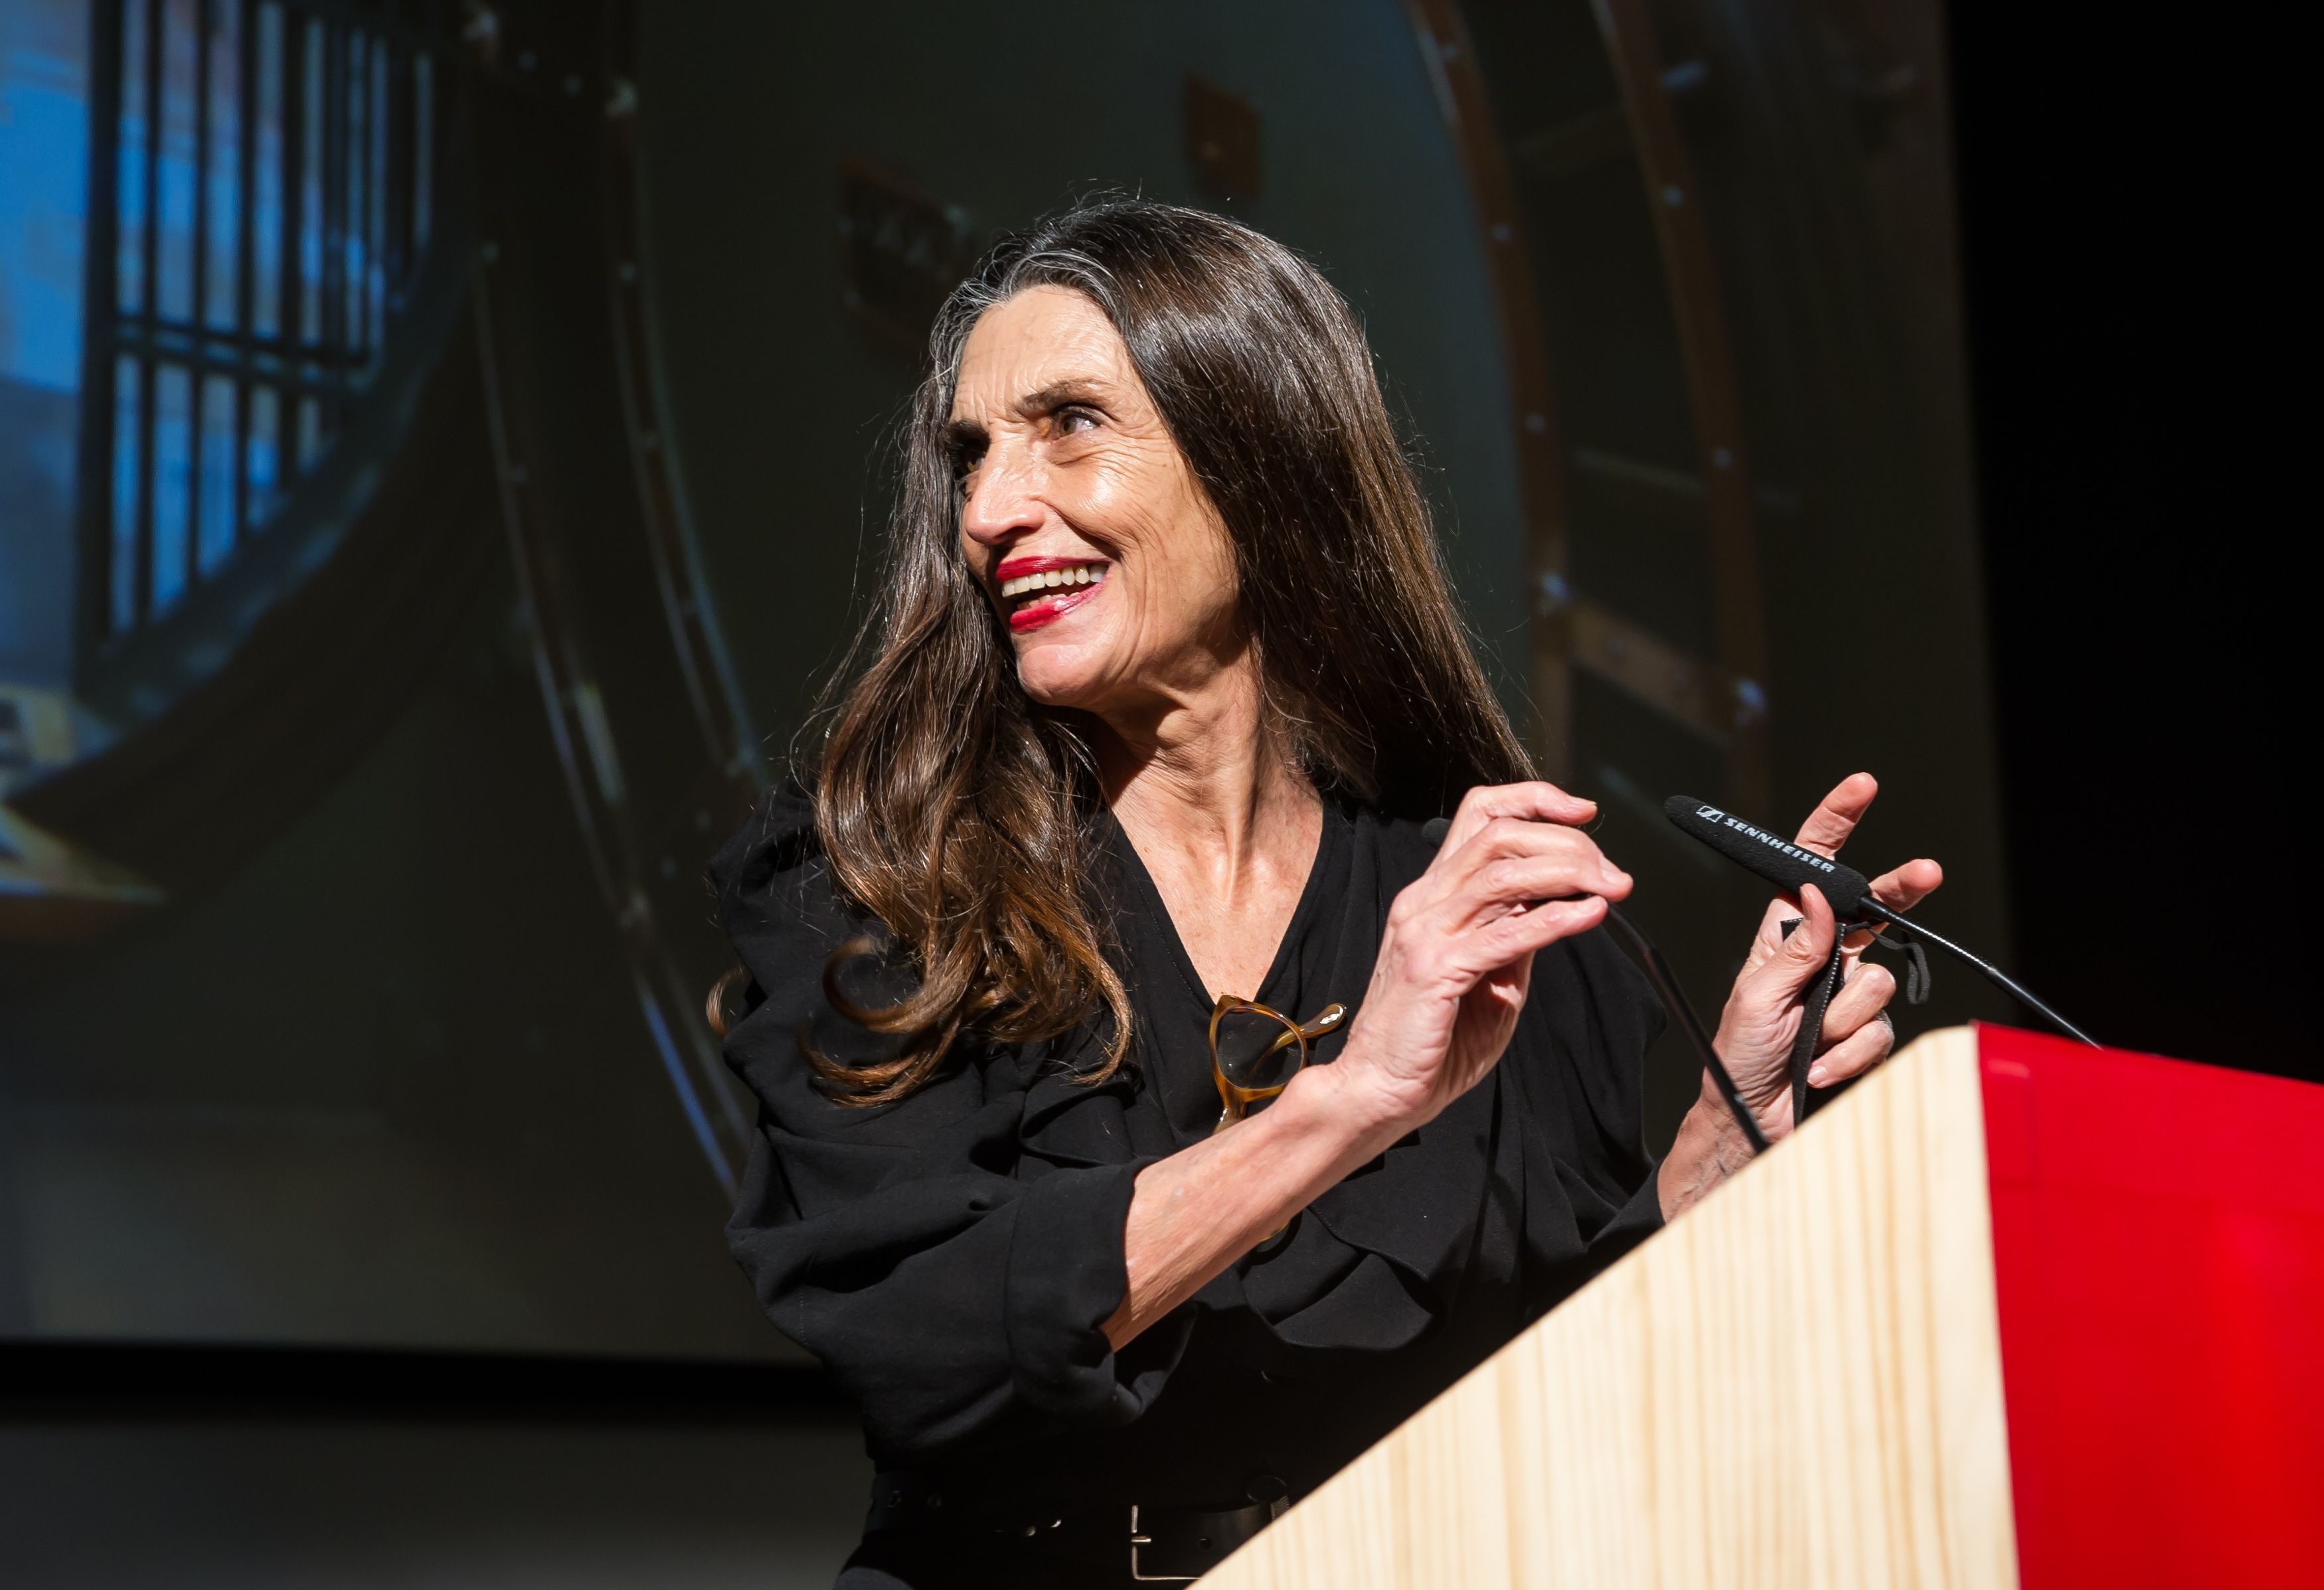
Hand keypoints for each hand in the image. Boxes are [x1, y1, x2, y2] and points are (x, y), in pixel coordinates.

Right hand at [1329, 782, 1631, 1135]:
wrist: (1378, 1089)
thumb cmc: (1430, 1042)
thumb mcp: (1487, 976)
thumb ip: (1514, 937)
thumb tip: (1558, 906)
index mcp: (1432, 895)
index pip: (1479, 816)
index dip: (1533, 801)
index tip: (1582, 813)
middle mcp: (1424, 901)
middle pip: (1499, 836)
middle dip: (1567, 842)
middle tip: (1612, 871)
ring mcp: (1424, 931)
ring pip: (1503, 873)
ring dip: (1569, 872)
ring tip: (1612, 886)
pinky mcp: (1435, 968)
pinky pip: (1505, 934)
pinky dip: (1555, 919)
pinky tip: (1591, 915)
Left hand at [1708, 772, 1942, 1139]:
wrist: (1751, 1117)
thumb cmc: (1738, 1053)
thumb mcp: (1757, 994)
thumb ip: (1795, 948)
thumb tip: (1816, 896)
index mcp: (1785, 935)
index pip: (1813, 869)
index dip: (1836, 825)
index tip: (1861, 787)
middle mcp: (1823, 957)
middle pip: (1875, 910)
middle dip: (1900, 891)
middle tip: (1926, 871)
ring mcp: (1847, 995)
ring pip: (1877, 982)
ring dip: (1839, 1017)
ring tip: (1805, 1040)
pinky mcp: (1865, 1034)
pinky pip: (1879, 1030)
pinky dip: (1847, 1052)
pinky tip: (1818, 1066)